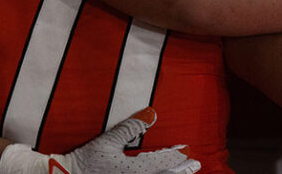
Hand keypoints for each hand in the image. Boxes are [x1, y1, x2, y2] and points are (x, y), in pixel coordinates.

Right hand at [0, 108, 200, 173]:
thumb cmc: (85, 160)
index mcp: (132, 169)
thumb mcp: (107, 141)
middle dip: (181, 171)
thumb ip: (130, 127)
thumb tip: (152, 113)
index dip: (176, 156)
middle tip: (196, 165)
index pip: (161, 162)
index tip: (188, 150)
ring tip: (184, 172)